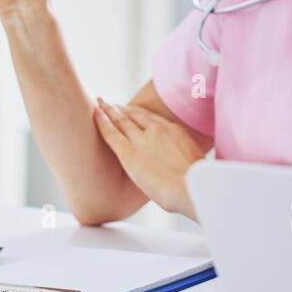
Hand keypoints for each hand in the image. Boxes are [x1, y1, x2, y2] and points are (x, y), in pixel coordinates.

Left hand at [92, 97, 206, 219]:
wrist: (190, 188)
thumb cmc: (197, 185)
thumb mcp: (197, 164)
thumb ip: (185, 160)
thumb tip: (186, 169)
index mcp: (174, 131)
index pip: (153, 119)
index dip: (140, 114)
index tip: (132, 111)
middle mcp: (157, 130)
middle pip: (135, 116)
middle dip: (122, 109)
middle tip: (112, 104)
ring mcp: (141, 140)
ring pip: (121, 121)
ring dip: (110, 110)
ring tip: (101, 104)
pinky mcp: (128, 153)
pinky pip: (111, 134)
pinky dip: (102, 122)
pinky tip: (95, 114)